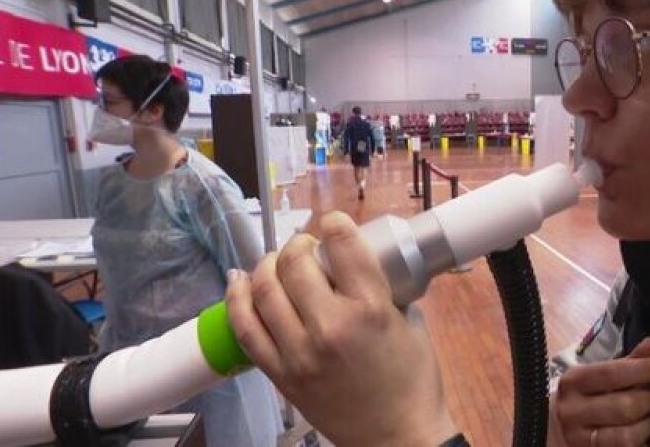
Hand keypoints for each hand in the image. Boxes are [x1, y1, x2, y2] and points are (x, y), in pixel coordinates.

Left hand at [226, 212, 457, 445]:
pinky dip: (236, 299)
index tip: (331, 224)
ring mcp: (300, 353)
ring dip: (267, 266)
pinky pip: (246, 329)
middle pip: (296, 263)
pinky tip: (238, 282)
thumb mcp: (412, 323)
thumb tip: (360, 263)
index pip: (342, 245)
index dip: (332, 223)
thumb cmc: (413, 381)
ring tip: (278, 263)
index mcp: (372, 309)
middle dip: (298, 244)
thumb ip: (386, 289)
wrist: (397, 437)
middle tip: (306, 247)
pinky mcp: (281, 375)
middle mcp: (332, 326)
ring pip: (264, 290)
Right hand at [551, 337, 649, 446]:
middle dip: (649, 400)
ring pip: (626, 436)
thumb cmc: (585, 395)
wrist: (556, 427)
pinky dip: (641, 442)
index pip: (614, 372)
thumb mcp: (600, 375)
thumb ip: (628, 362)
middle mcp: (572, 410)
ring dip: (647, 425)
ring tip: (648, 418)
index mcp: (574, 381)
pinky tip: (643, 434)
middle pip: (624, 407)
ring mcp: (579, 438)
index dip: (647, 369)